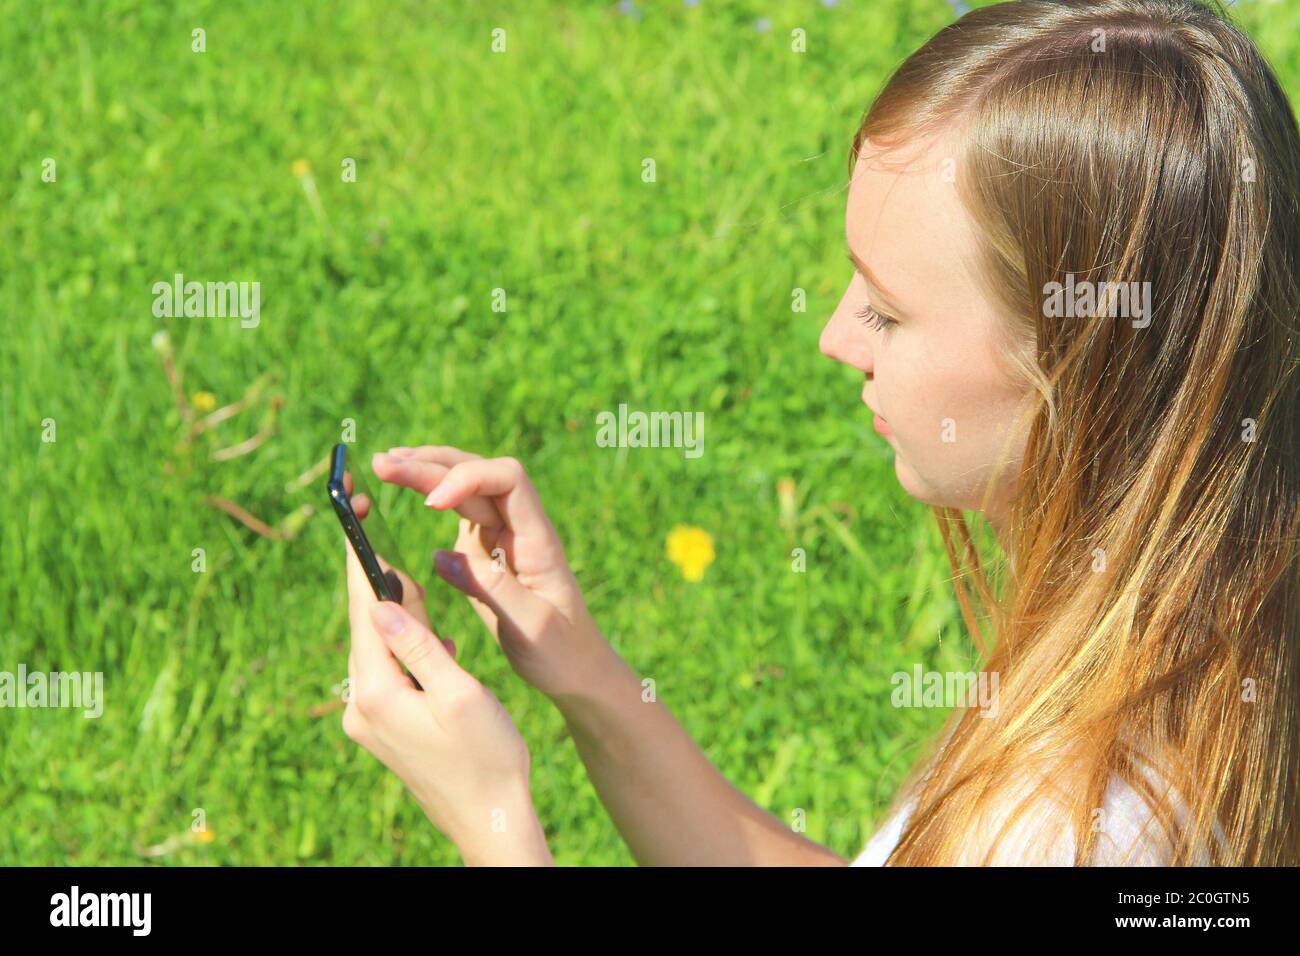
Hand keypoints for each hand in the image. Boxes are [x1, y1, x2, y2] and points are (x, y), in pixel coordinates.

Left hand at [341, 500, 549, 863]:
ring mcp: (369, 721)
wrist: (490, 820)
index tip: (355, 516)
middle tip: (385, 540)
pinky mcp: (383, 730)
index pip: (363, 611)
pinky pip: (389, 674)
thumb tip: (383, 601)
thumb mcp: (461, 694)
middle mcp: (362, 707)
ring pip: (378, 650)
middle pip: (365, 628)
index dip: (360, 560)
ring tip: (419, 590)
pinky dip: (409, 651)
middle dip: (378, 585)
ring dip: (400, 620)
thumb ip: (421, 645)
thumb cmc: (488, 757)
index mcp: (378, 693)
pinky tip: (437, 647)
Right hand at [372, 446, 612, 699]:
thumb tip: (440, 557)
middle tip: (383, 464)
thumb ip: (492, 590)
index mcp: (538, 541)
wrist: (575, 667)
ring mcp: (502, 535)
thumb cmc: (560, 650)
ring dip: (427, 471)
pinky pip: (458, 510)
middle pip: (480, 475)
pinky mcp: (486, 549)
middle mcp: (521, 528)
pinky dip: (429, 493)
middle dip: (433, 465)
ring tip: (384, 464)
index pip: (509, 481)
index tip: (432, 503)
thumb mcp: (531, 627)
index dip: (469, 478)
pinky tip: (404, 485)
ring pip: (466, 487)